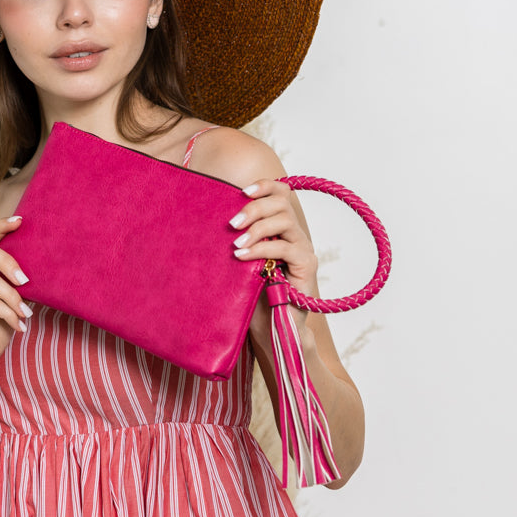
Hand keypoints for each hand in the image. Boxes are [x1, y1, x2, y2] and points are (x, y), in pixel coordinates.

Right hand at [0, 212, 31, 390]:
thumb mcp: (12, 307)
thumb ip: (19, 288)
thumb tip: (44, 273)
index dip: (1, 227)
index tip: (21, 220)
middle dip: (10, 261)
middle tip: (27, 280)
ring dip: (13, 297)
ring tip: (24, 314)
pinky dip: (7, 313)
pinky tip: (17, 326)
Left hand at [229, 178, 318, 334]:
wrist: (272, 330)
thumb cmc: (253, 298)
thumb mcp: (241, 264)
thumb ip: (238, 241)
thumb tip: (210, 221)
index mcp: (281, 229)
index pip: (281, 193)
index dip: (264, 186)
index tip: (241, 191)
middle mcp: (295, 235)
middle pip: (282, 202)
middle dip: (254, 208)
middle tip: (231, 224)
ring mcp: (303, 250)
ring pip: (285, 221)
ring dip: (257, 227)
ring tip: (235, 242)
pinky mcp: (307, 267)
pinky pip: (286, 248)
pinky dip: (262, 248)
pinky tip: (242, 256)